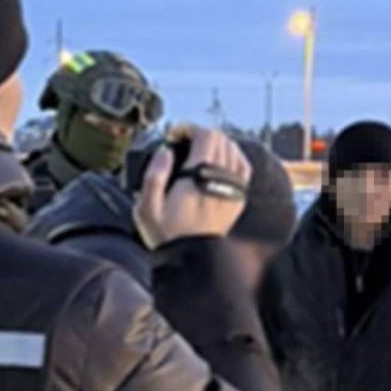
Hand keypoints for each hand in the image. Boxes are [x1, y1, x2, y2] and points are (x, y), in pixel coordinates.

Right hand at [133, 124, 251, 248]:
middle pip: (220, 138)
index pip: (205, 135)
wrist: (192, 261)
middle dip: (199, 134)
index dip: (188, 129)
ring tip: (198, 152)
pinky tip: (219, 162)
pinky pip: (243, 167)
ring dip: (215, 144)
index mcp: (198, 178)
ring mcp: (233, 189)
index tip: (174, 137)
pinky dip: (232, 157)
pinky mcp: (238, 199)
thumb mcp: (146, 208)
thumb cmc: (167, 236)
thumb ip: (154, 175)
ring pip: (233, 149)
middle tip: (182, 144)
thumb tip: (166, 152)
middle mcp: (220, 180)